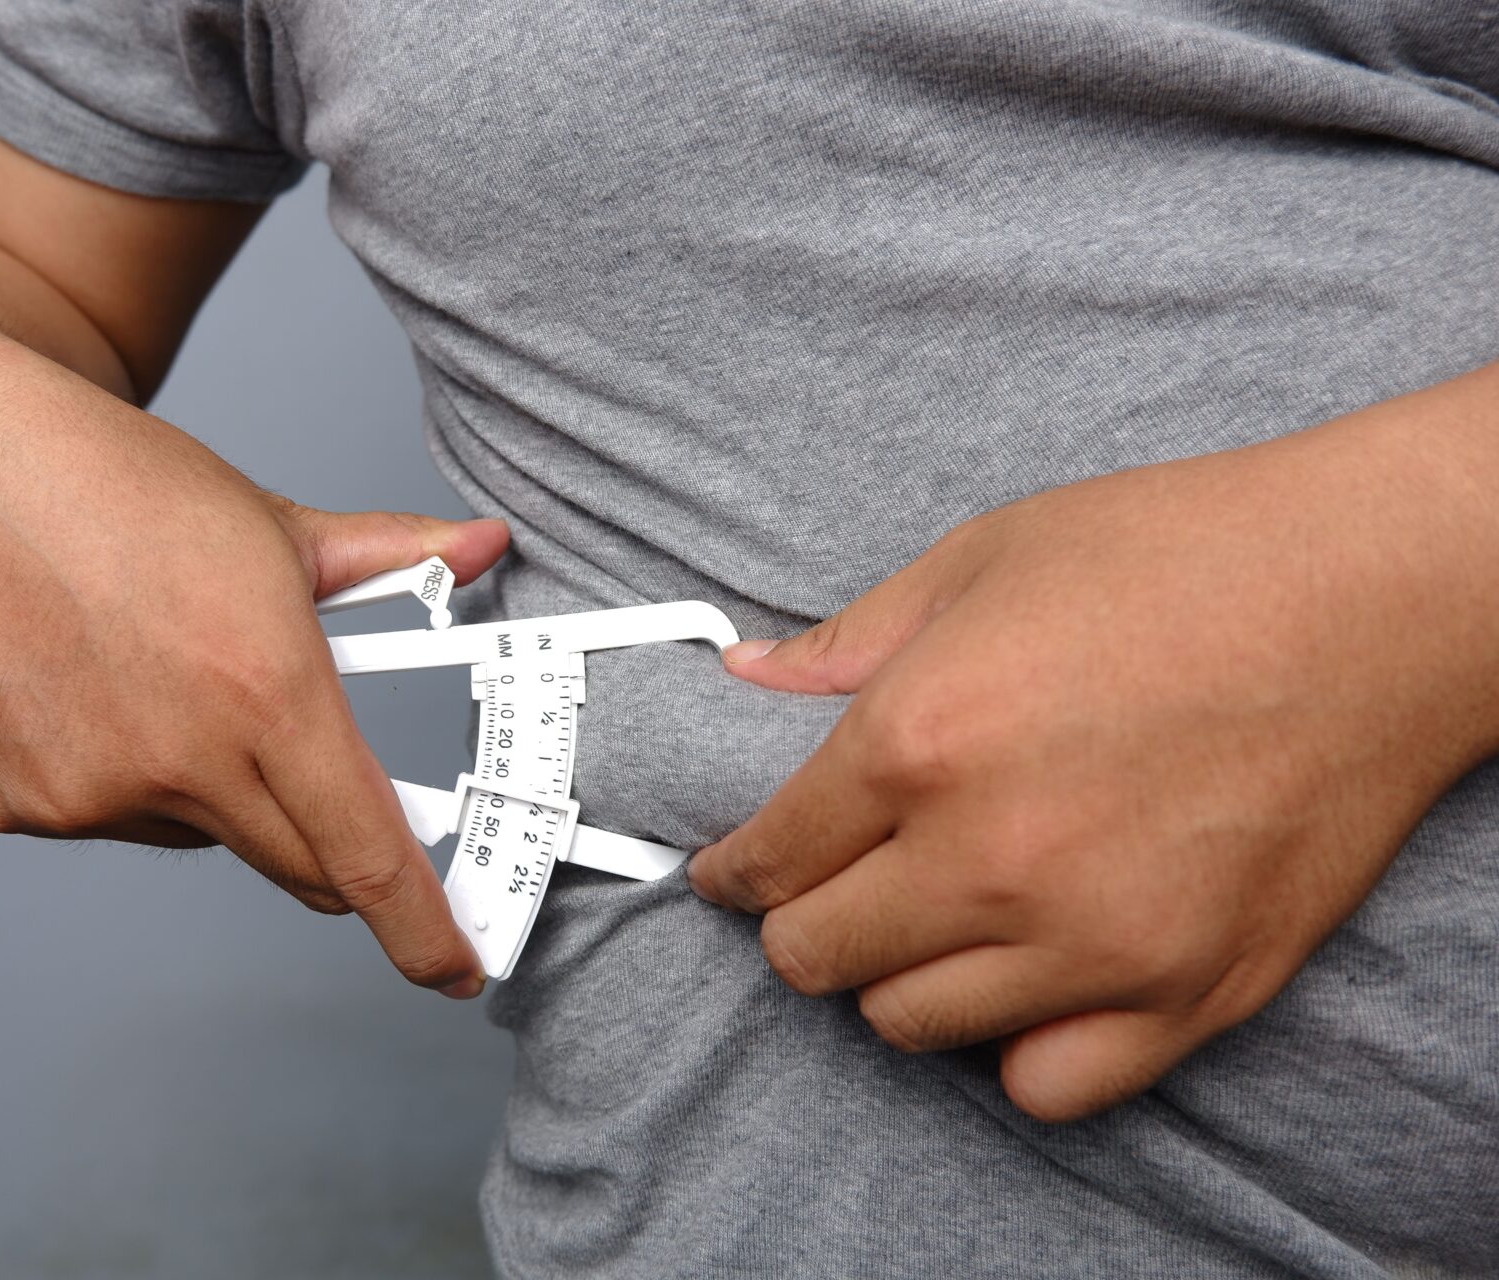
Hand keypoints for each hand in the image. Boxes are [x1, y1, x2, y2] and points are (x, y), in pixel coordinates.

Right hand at [0, 325, 508, 996]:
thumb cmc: (117, 486)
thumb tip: (487, 548)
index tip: (452, 968)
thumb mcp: (274, 523)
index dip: (419, 927)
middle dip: (326, 848)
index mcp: (265, 689)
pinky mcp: (11, 805)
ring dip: (209, 788)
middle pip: (294, 862)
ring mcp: (87, 791)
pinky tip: (84, 690)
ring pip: (195, 831)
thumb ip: (394, 557)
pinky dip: (115, 775)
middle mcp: (179, 757)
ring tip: (163, 679)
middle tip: (320, 789)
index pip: (365, 851)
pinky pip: (102, 818)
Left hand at [687, 377, 1498, 1119]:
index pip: (767, 861)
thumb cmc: (1177, 555)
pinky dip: (1017, 1046)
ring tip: (931, 921)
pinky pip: (1046, 1085)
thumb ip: (847, 641)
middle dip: (801, 924)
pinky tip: (1027, 980)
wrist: (1370, 594)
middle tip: (832, 887)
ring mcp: (1090, 941)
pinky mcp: (1187, 991)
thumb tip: (744, 679)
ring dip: (898, 978)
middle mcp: (988, 860)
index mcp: (916, 742)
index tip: (734, 873)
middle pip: (817, 959)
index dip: (732, 871)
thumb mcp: (981, 560)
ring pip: (910, 1026)